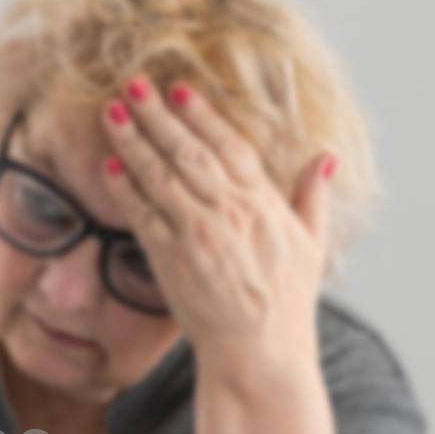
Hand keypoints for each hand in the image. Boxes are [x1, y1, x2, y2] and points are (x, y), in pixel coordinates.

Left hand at [100, 77, 335, 383]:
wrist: (259, 352)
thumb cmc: (285, 303)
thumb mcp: (310, 245)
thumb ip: (311, 197)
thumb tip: (324, 156)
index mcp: (264, 204)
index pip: (231, 147)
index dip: (203, 115)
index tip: (180, 88)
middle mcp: (231, 212)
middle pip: (189, 152)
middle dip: (159, 115)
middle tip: (134, 82)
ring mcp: (199, 234)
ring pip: (162, 177)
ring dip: (134, 141)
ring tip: (112, 111)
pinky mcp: (173, 260)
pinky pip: (144, 217)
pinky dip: (126, 190)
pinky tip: (110, 166)